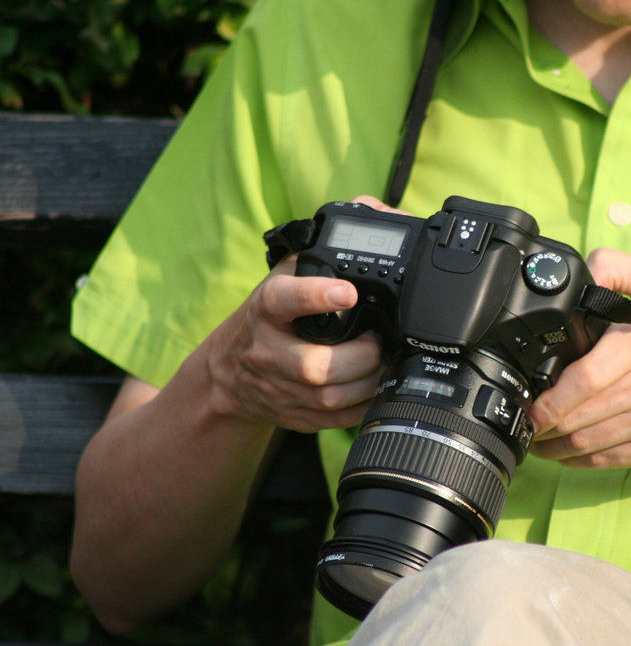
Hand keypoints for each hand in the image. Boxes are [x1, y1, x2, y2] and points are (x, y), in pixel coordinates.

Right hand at [203, 254, 383, 432]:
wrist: (228, 370)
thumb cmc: (267, 317)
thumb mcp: (283, 276)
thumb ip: (318, 254)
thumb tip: (368, 232)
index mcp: (267, 308)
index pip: (285, 299)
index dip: (316, 296)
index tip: (347, 293)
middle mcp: (268, 351)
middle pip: (315, 365)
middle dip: (360, 356)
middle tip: (377, 343)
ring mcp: (277, 388)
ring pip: (329, 397)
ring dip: (367, 383)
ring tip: (381, 364)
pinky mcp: (290, 414)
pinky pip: (333, 419)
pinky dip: (361, 406)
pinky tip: (372, 388)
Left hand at [529, 248, 630, 468]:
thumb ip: (623, 271)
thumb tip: (583, 272)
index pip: (583, 379)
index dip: (549, 400)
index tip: (530, 404)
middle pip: (578, 416)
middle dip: (543, 425)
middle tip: (525, 423)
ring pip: (589, 442)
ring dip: (555, 446)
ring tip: (538, 441)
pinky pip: (610, 460)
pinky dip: (581, 460)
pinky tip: (566, 454)